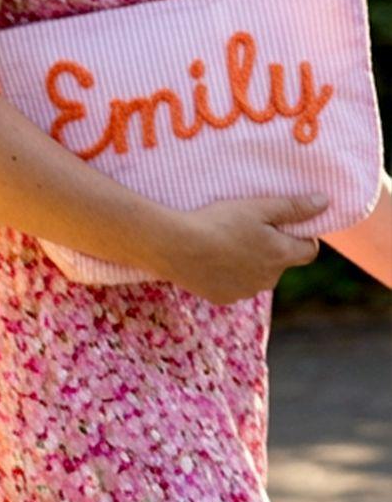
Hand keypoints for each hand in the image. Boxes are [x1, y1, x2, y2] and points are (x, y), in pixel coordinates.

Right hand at [155, 194, 328, 303]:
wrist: (176, 246)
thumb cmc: (220, 222)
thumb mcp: (260, 207)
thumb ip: (295, 207)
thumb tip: (325, 202)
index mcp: (281, 256)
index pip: (309, 252)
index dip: (303, 237)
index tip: (286, 226)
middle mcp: (267, 280)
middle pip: (281, 264)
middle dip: (273, 249)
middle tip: (251, 230)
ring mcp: (244, 292)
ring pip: (258, 276)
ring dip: (251, 263)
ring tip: (228, 244)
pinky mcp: (223, 298)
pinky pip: (236, 286)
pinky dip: (231, 275)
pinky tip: (215, 260)